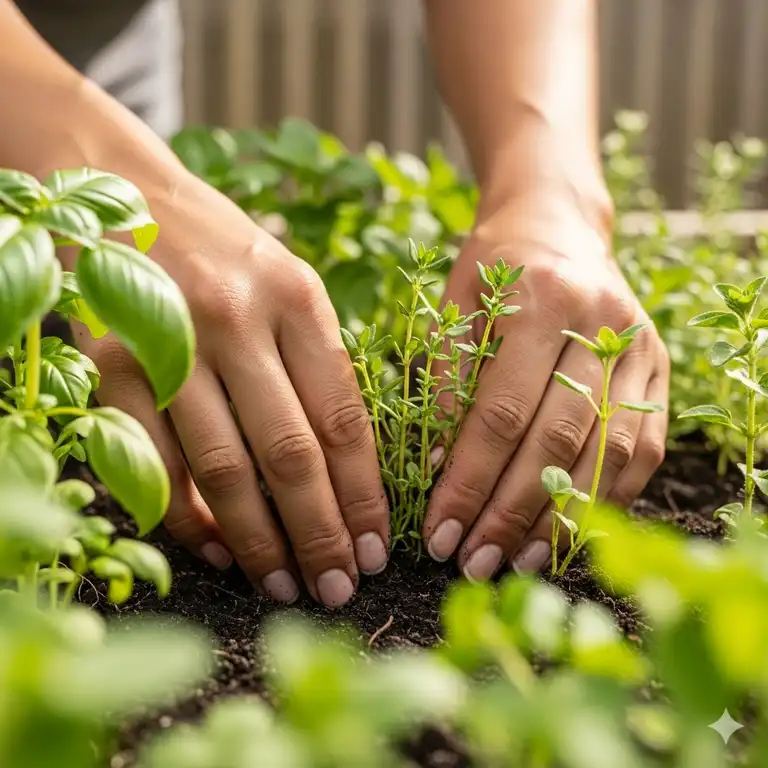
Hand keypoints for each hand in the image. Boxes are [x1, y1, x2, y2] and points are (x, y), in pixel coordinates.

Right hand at [72, 170, 389, 606]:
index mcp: (296, 298)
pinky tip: (220, 550)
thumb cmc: (223, 250)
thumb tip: (343, 470)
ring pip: (225, 469)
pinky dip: (188, 516)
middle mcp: (236, 319)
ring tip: (286, 585)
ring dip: (259, 541)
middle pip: (290, 453)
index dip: (364, 494)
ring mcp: (169, 341)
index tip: (378, 547)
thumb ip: (317, 363)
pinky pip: (156, 462)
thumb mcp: (288, 284)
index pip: (343, 418)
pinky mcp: (113, 364)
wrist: (121, 192)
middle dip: (320, 533)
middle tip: (340, 585)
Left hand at [423, 194, 668, 578]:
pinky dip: (607, 498)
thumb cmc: (494, 265)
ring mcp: (642, 348)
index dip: (469, 478)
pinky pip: (642, 449)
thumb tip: (437, 464)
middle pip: (557, 439)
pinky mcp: (660, 370)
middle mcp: (603, 323)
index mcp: (540, 296)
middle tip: (472, 561)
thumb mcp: (455, 301)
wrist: (559, 225)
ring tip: (517, 564)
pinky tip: (568, 534)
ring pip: (607, 453)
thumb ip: (447, 376)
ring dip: (562, 519)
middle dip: (511, 511)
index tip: (438, 530)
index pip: (501, 410)